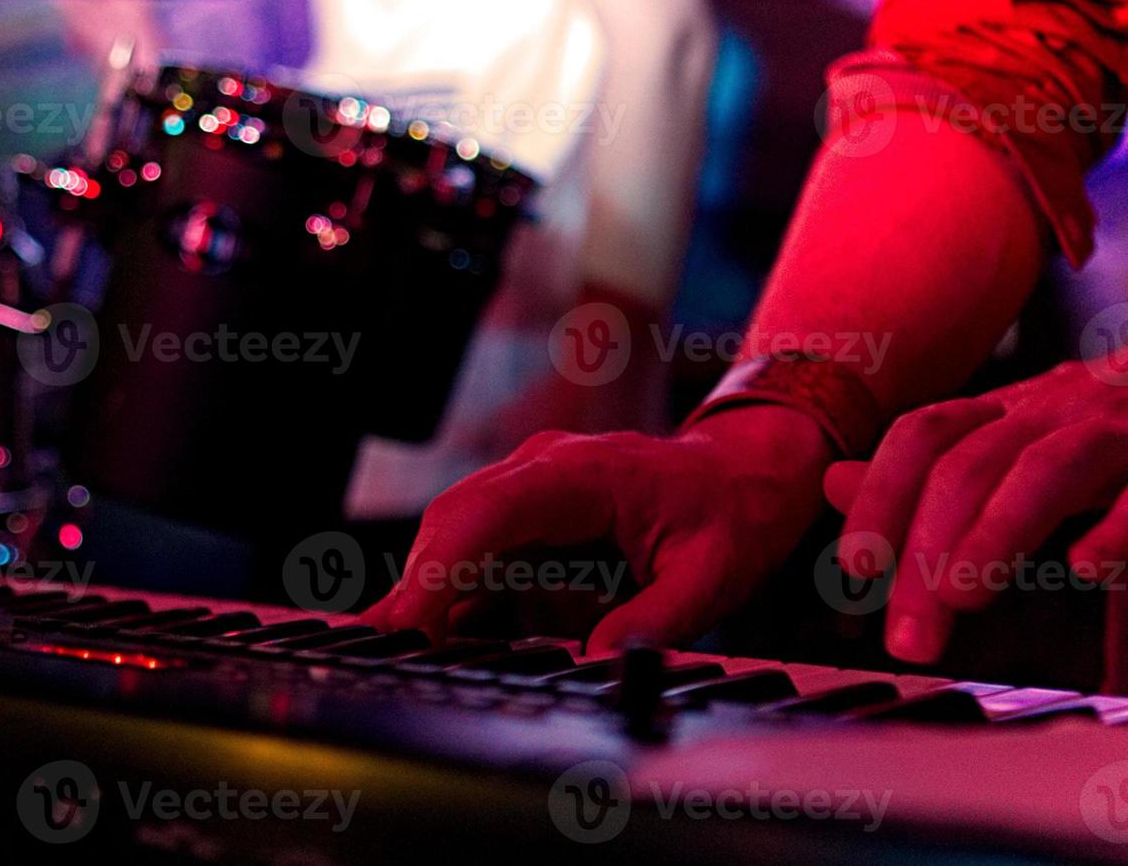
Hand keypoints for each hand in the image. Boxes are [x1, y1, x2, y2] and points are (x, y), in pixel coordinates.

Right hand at [362, 405, 833, 652]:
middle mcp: (541, 470)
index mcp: (583, 473)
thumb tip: (596, 664)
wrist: (743, 473)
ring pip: (454, 537)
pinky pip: (476, 552)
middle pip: (454, 523)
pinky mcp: (527, 516)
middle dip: (418, 589)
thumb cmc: (728, 513)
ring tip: (409, 655)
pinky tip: (444, 639)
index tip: (409, 622)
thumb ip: (654, 620)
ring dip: (432, 595)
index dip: (440, 567)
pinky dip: (456, 596)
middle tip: (390, 654)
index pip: (489, 512)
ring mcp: (528, 488)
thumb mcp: (710, 576)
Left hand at [826, 361, 1127, 664]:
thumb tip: (834, 483)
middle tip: (909, 635)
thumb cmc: (1109, 439)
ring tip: (960, 599)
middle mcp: (1057, 410)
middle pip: (969, 467)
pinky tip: (1087, 568)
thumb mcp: (1013, 446)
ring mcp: (1121, 431)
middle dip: (925, 552)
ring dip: (994, 536)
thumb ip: (927, 471)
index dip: (881, 496)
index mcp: (1010, 412)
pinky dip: (1115, 530)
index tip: (856, 567)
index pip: (923, 438)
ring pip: (1044, 470)